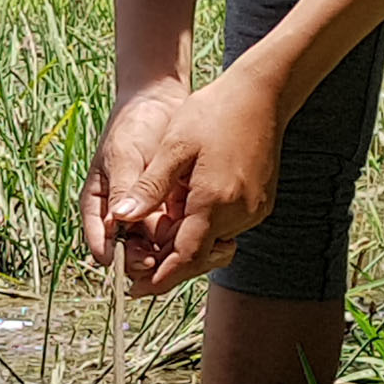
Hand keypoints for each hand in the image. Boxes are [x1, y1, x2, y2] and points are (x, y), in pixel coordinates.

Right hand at [83, 88, 185, 276]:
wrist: (160, 103)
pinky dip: (189, 238)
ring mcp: (147, 215)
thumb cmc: (133, 125)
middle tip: (167, 258)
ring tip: (192, 250)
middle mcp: (122, 217)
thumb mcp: (124, 155)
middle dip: (149, 260)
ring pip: (157, 248)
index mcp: (99, 207)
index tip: (140, 257)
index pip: (101, 243)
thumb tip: (115, 224)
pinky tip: (204, 237)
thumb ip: (122, 190)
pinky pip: (178, 234)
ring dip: (172, 254)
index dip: (118, 257)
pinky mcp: (170, 211)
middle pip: (131, 253)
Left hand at [98, 73, 284, 294]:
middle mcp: (239, 213)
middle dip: (167, 260)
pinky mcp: (262, 203)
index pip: (183, 258)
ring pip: (212, 241)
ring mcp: (255, 210)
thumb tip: (120, 219)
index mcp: (213, 202)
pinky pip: (227, 226)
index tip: (135, 290)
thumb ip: (149, 188)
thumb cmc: (213, 113)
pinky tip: (188, 201)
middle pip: (198, 255)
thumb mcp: (173, 148)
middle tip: (136, 261)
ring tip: (161, 219)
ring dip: (186, 238)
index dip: (158, 278)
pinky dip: (204, 223)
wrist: (263, 93)